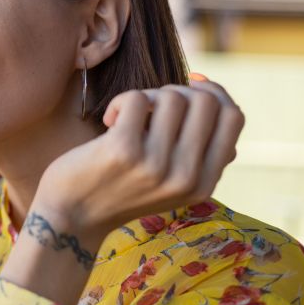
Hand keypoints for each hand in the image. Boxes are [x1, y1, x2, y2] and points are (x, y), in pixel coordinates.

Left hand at [34, 77, 244, 243]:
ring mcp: (155, 165)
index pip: (233, 118)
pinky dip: (120, 101)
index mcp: (203, 184)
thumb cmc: (118, 188)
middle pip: (206, 101)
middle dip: (177, 91)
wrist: (70, 217)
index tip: (189, 87)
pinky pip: (136, 98)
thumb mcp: (169, 182)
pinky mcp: (123, 151)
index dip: (214, 92)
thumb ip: (196, 151)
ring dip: (146, 96)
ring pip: (172, 97)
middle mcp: (185, 177)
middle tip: (150, 107)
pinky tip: (108, 121)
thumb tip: (211, 92)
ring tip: (126, 116)